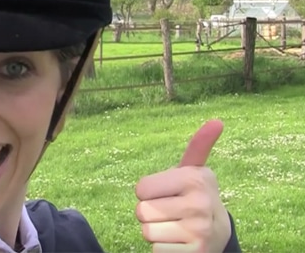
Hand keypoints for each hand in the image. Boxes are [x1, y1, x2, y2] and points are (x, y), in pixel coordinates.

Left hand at [135, 120, 231, 251]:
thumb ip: (198, 145)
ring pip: (146, 232)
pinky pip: (155, 250)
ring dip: (155, 231)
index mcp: (194, 179)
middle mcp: (199, 204)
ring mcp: (198, 231)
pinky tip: (178, 241)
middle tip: (170, 211)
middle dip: (150, 213)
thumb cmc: (195, 196)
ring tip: (174, 226)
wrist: (219, 233)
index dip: (147, 192)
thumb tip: (217, 120)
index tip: (166, 193)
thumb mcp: (195, 170)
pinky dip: (162, 248)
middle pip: (141, 211)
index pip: (141, 189)